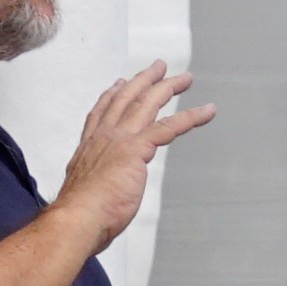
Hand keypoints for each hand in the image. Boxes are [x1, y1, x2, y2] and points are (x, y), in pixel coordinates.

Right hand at [55, 64, 216, 243]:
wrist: (79, 218)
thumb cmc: (81, 216)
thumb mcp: (84, 195)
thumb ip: (94, 189)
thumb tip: (94, 199)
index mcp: (89, 148)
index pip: (101, 115)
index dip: (111, 97)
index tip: (119, 84)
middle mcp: (103, 138)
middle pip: (126, 99)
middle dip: (144, 80)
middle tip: (158, 67)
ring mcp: (120, 140)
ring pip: (148, 104)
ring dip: (169, 87)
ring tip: (185, 79)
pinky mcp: (137, 148)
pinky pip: (170, 126)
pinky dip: (192, 116)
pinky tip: (207, 111)